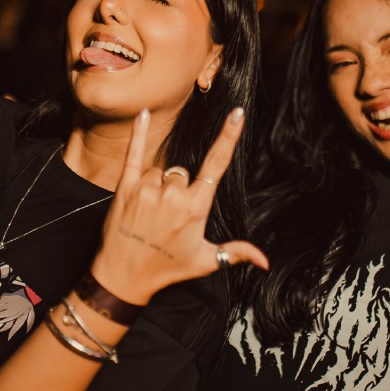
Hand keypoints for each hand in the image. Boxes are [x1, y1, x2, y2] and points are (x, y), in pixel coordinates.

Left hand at [89, 108, 268, 304]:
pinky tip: (142, 112)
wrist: (123, 278)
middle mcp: (172, 195)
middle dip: (179, 187)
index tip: (237, 114)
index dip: (228, 137)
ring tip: (150, 212)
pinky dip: (138, 133)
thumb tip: (266, 262)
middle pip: (182, 171)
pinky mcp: (125, 188)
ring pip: (160, 170)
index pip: (217, 165)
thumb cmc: (166, 269)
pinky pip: (133, 154)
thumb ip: (236, 253)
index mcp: (195, 208)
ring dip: (158, 184)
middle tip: (167, 216)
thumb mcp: (204, 262)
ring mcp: (147, 189)